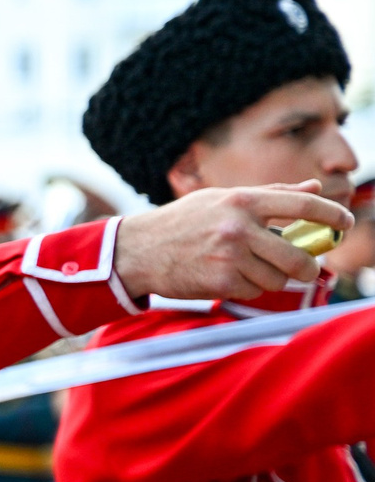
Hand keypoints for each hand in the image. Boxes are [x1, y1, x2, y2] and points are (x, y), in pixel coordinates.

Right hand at [114, 183, 353, 301]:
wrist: (137, 250)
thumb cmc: (182, 222)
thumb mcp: (222, 199)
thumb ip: (271, 195)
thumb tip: (314, 190)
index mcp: (241, 200)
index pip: (302, 207)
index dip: (332, 216)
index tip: (344, 223)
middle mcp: (238, 227)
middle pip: (298, 256)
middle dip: (307, 267)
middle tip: (303, 267)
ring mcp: (230, 256)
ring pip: (277, 279)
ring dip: (271, 278)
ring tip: (249, 268)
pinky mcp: (221, 281)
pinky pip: (254, 291)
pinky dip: (248, 288)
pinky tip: (227, 276)